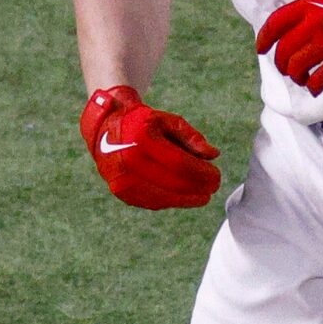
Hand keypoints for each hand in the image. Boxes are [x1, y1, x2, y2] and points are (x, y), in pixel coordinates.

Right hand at [81, 85, 221, 208]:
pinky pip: (154, 202)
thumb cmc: (142, 123)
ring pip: (165, 198)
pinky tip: (183, 196)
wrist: (105, 131)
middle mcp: (130, 162)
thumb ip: (191, 137)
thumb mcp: (168, 121)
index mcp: (142, 139)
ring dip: (188, 199)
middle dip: (199, 188)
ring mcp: (123, 180)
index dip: (202, 173)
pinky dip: (172, 201)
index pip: (180, 164)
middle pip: (174, 184)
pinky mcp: (122, 193)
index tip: (217, 176)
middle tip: (213, 187)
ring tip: (202, 195)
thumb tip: (213, 155)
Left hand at [255, 0, 322, 93]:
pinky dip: (314, 87)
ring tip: (303, 79)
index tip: (261, 50)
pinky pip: (318, 80)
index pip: (274, 25)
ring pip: (297, 68)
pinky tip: (316, 88)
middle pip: (283, 51)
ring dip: (297, 77)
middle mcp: (313, 24)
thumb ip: (308, 13)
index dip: (263, 40)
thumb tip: (291, 32)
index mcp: (308, 6)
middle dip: (282, 65)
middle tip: (288, 70)